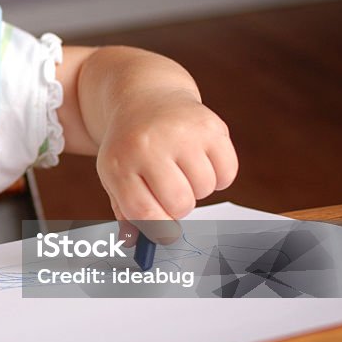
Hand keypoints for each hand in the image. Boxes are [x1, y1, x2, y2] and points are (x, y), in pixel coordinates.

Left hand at [95, 89, 237, 240]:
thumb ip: (125, 210)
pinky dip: (219, 176)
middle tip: (171, 192)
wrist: (144, 97)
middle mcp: (149, 145)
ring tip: (182, 169)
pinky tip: (200, 161)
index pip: (144, 212)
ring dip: (197, 189)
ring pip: (204, 189)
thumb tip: (134, 244)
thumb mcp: (115, 174)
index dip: (158, 231)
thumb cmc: (130, 147)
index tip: (166, 234)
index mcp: (119, 162)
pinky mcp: (210, 126)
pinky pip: (227, 173)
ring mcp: (181, 133)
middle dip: (179, 207)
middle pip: (179, 204)